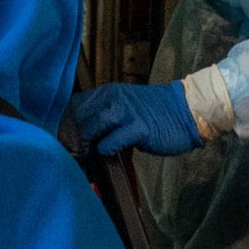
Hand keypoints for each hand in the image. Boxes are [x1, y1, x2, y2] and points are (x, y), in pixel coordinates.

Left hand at [68, 81, 202, 157]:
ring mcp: (126, 111)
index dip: (66, 125)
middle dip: (72, 137)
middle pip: (80, 117)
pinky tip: (106, 153)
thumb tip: (81, 137)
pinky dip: (105, 148)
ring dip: (85, 143)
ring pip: (92, 126)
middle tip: (71, 154)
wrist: (185, 111)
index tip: (63, 141)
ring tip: (84, 156)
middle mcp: (113, 98)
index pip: (75, 106)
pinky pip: (112, 140)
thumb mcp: (124, 109)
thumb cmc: (154, 114)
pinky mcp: (138, 127)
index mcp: (107, 93)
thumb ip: (103, 118)